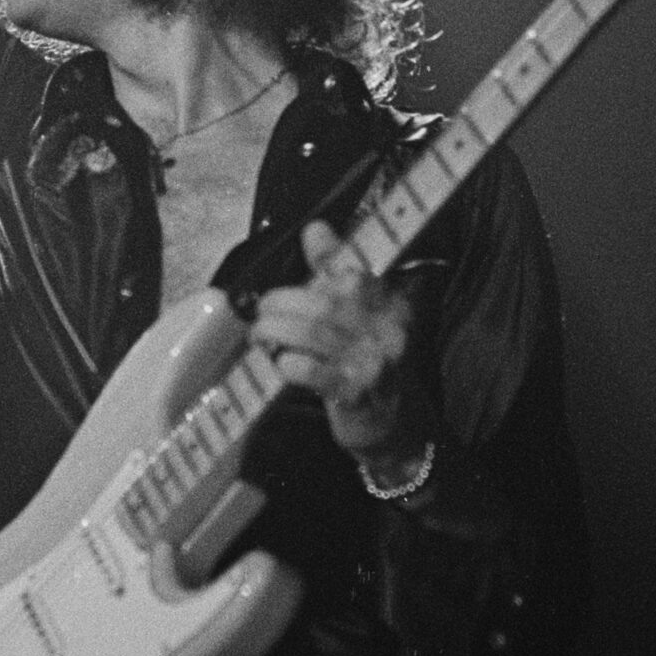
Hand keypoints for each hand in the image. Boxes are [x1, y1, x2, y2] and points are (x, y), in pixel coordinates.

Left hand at [249, 222, 426, 469]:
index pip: (357, 273)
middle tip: (262, 312)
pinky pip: (312, 371)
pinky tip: (280, 364)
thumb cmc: (368, 364)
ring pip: (313, 334)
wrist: (395, 427)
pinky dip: (287, 364)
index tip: (309, 237)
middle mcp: (389, 330)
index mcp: (393, 306)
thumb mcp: (360, 318)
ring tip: (260, 335)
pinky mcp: (356, 394)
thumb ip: (336, 273)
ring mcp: (374, 363)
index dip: (328, 256)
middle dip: (283, 303)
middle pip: (326, 303)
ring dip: (276, 332)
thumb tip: (315, 228)